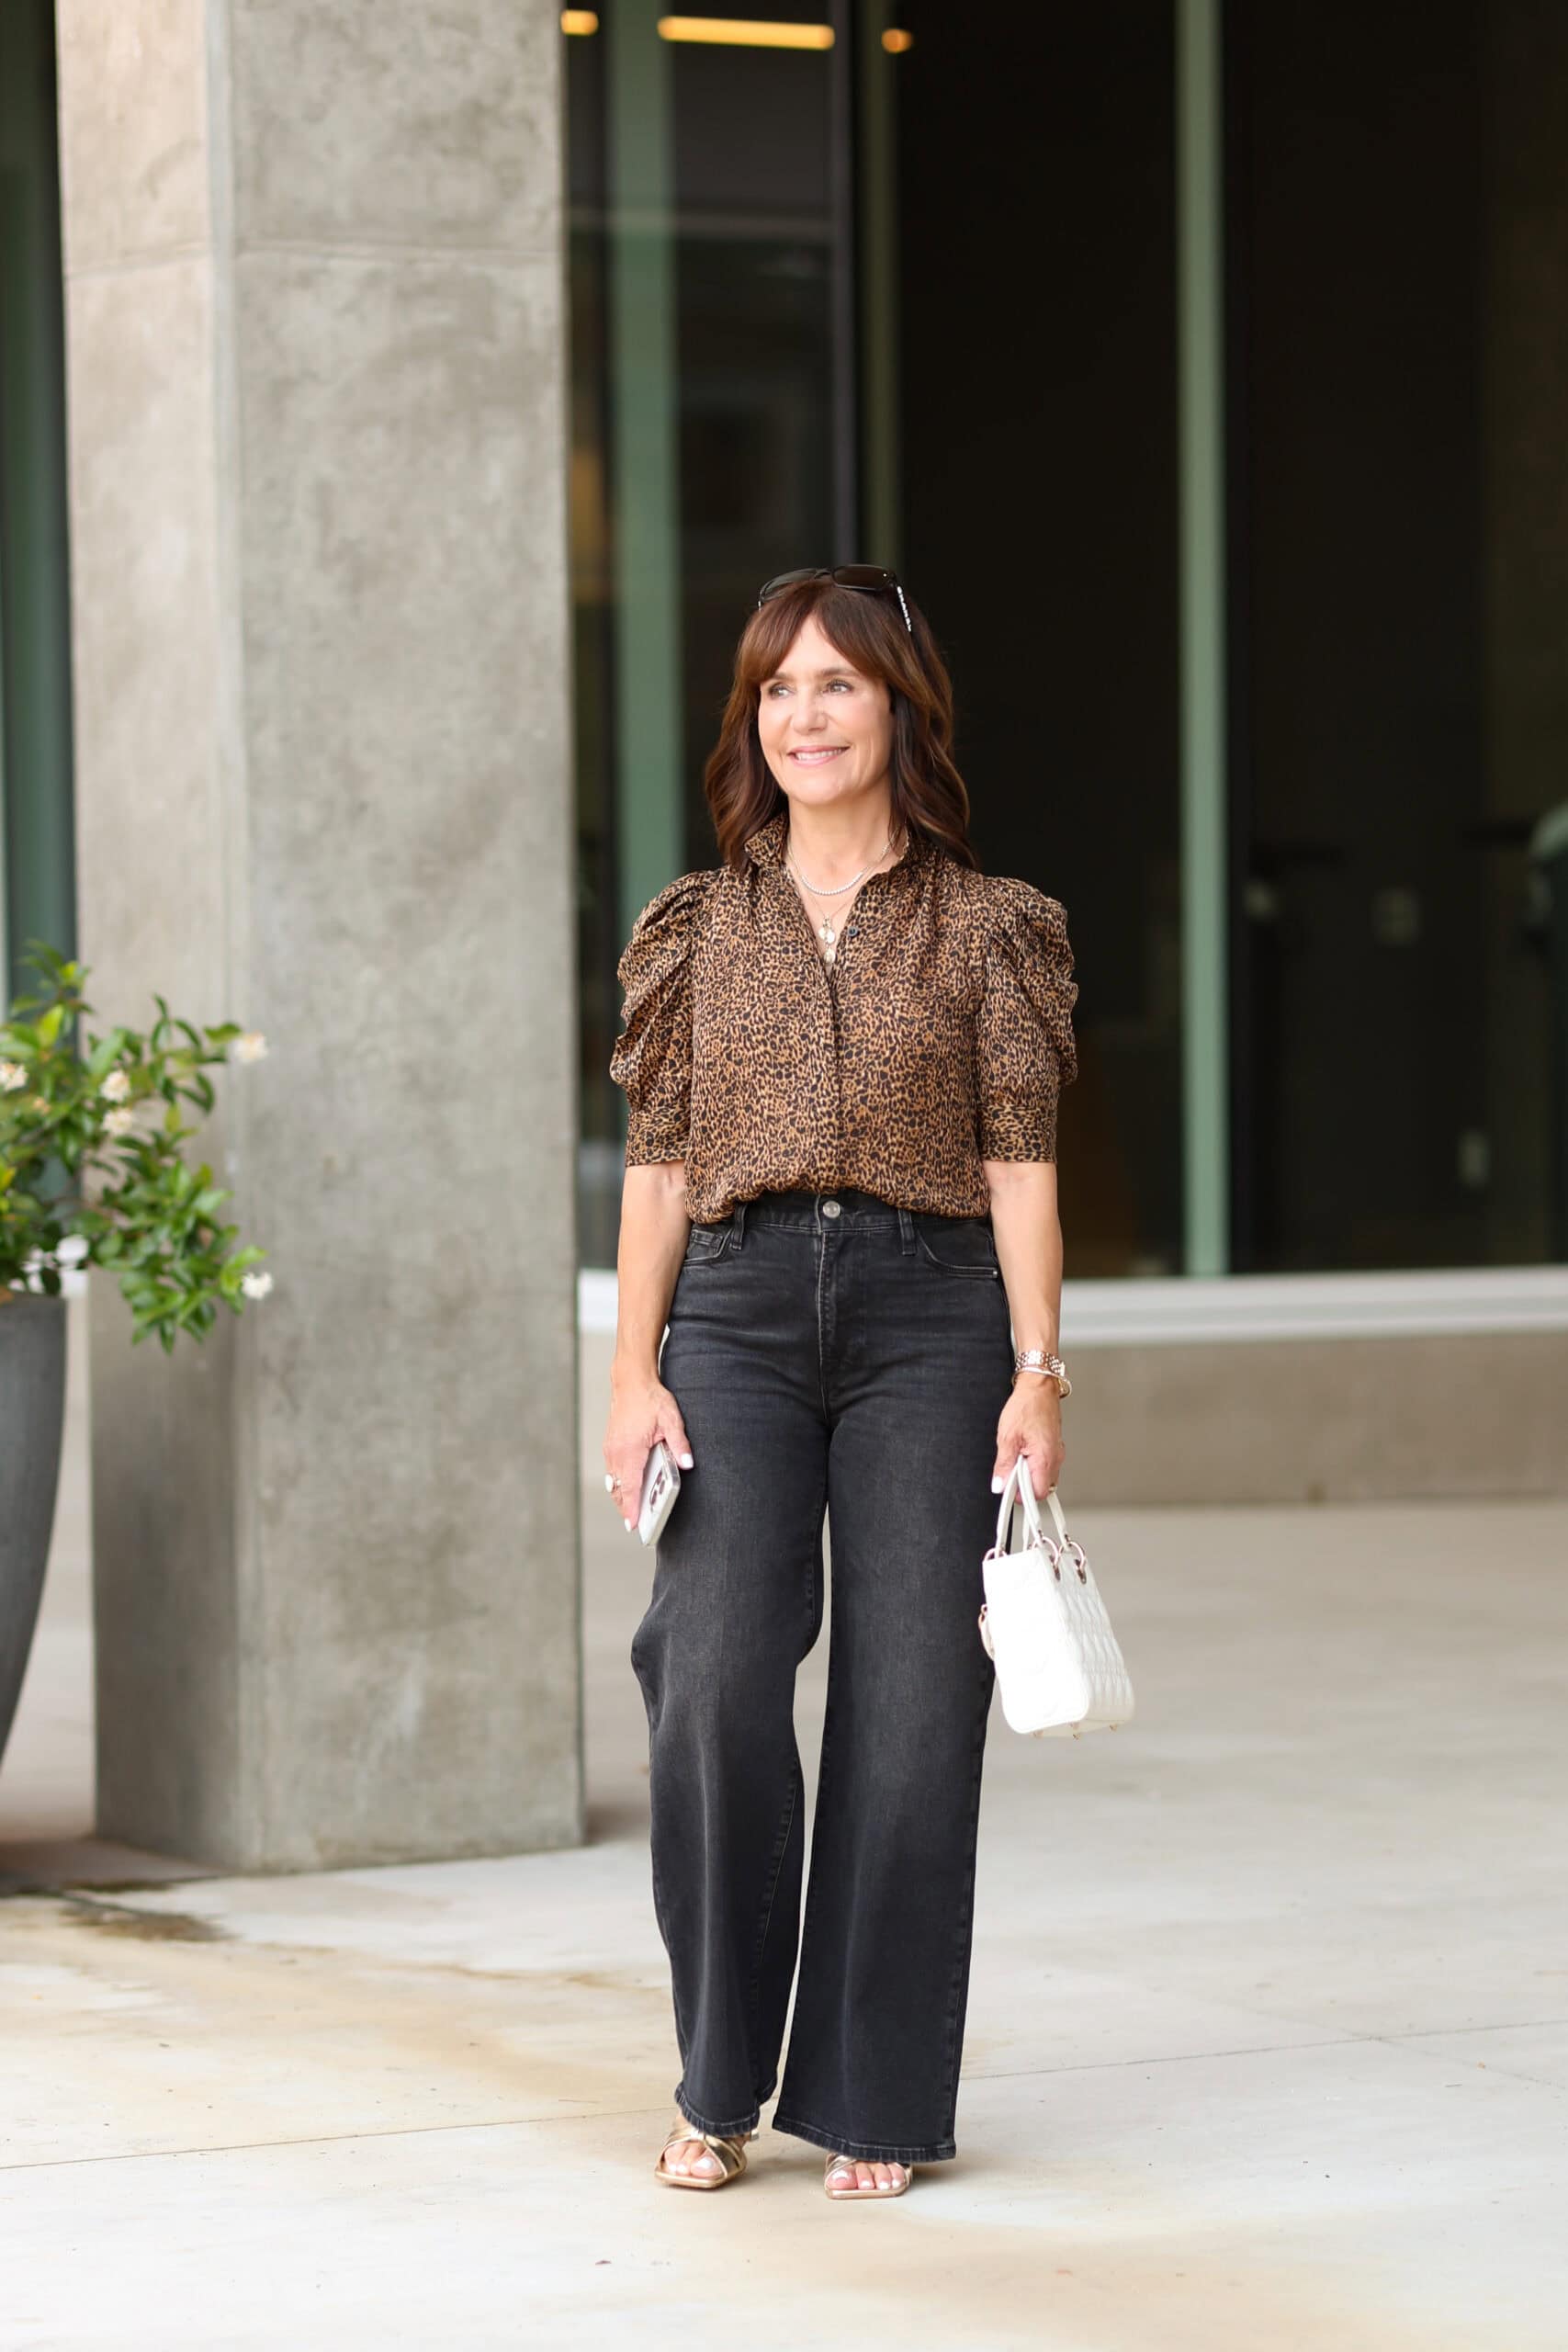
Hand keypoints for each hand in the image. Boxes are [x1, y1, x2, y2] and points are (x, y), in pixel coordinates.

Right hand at [603, 1375, 693, 1532]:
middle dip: (626, 1507)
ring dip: (622, 1496)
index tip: (633, 1525)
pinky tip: (629, 1488)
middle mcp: (616, 1452)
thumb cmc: (650, 1399)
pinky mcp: (609, 1445)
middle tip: (637, 1524)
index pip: (630, 1486)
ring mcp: (610, 1449)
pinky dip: (619, 1483)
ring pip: (613, 1481)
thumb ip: (680, 1444)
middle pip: (619, 1489)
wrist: (630, 1381)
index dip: (631, 1508)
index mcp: (630, 1450)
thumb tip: (688, 1464)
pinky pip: (612, 1471)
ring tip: (633, 1511)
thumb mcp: (671, 1419)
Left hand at [992, 1378, 1063, 1500]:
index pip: (1037, 1493)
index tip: (1008, 1486)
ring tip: (1017, 1454)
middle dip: (1024, 1483)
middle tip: (1010, 1467)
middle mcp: (1055, 1458)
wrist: (1038, 1388)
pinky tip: (1023, 1450)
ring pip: (1042, 1476)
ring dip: (1027, 1472)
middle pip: (1041, 1487)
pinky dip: (1032, 1463)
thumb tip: (999, 1485)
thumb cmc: (1026, 1406)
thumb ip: (1004, 1465)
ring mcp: (1057, 1453)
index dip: (1021, 1494)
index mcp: (1045, 1458)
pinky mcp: (1054, 1447)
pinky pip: (1044, 1464)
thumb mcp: (1007, 1437)